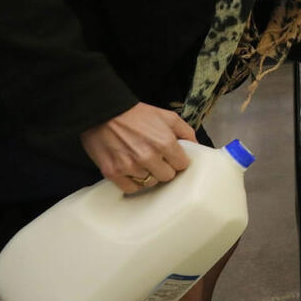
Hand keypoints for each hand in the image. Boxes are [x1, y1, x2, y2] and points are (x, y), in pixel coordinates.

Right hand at [80, 103, 196, 193]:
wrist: (104, 112)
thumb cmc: (137, 114)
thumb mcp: (168, 117)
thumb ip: (186, 132)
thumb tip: (196, 146)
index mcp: (164, 143)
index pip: (182, 165)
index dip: (178, 161)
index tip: (173, 157)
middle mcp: (148, 157)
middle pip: (167, 177)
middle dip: (165, 168)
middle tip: (158, 160)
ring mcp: (130, 166)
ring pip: (150, 183)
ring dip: (149, 174)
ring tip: (143, 162)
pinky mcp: (113, 173)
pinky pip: (131, 188)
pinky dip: (133, 182)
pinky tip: (133, 171)